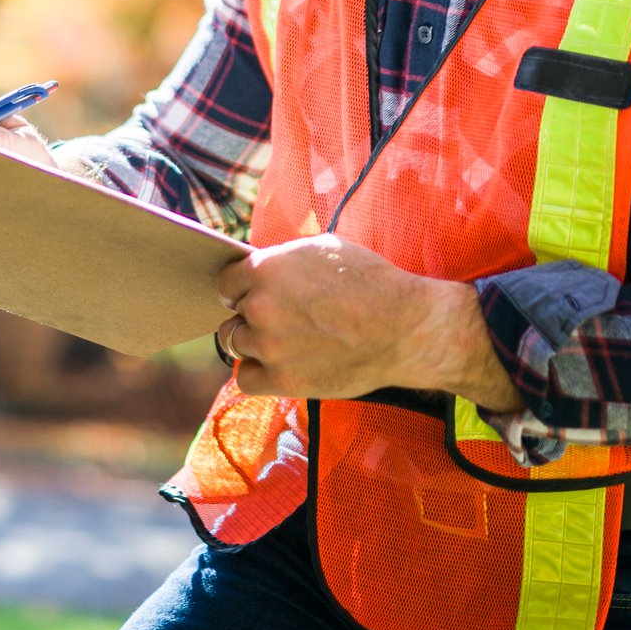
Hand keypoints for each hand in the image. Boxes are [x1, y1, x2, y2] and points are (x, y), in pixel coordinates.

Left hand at [216, 235, 523, 411]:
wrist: (404, 328)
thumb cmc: (370, 282)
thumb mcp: (322, 249)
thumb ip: (282, 261)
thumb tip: (260, 269)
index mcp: (266, 269)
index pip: (227, 280)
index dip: (241, 286)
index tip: (254, 292)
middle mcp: (260, 307)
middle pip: (234, 313)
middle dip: (252, 313)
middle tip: (282, 317)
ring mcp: (269, 346)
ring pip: (236, 343)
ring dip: (255, 342)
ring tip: (286, 340)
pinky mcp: (283, 380)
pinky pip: (246, 379)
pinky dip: (257, 373)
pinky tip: (278, 365)